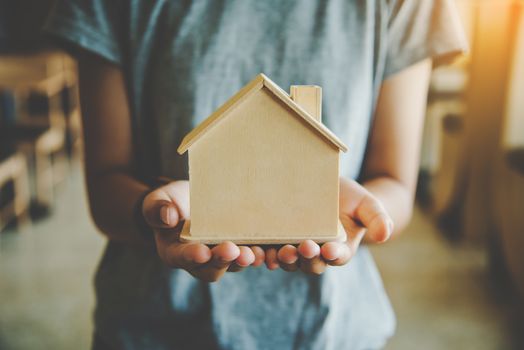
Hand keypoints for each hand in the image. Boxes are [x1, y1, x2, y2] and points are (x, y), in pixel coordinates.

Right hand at [142, 181, 264, 281]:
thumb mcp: (158, 201)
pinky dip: (262, 253)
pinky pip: (252, 254)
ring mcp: (222, 255)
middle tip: (233, 251)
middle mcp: (200, 260)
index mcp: (176, 252)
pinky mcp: (241, 246)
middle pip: (212, 267)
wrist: (190, 201)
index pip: (182, 258)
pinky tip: (271, 250)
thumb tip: (168, 216)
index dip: (192, 257)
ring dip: (245, 259)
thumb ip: (157, 209)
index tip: (201, 252)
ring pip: (234, 264)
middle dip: (223, 260)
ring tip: (254, 253)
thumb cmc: (171, 202)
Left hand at [268, 177, 392, 273]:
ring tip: (282, 251)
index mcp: (339, 249)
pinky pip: (270, 252)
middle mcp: (316, 253)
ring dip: (285, 259)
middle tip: (303, 247)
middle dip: (307, 258)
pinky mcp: (276, 240)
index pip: (338, 256)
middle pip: (311, 263)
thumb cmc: (348, 196)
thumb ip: (377, 218)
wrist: (323, 185)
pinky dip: (265, 254)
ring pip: (290, 261)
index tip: (330, 248)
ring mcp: (294, 248)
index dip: (334, 254)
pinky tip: (259, 250)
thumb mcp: (366, 203)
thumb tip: (385, 235)